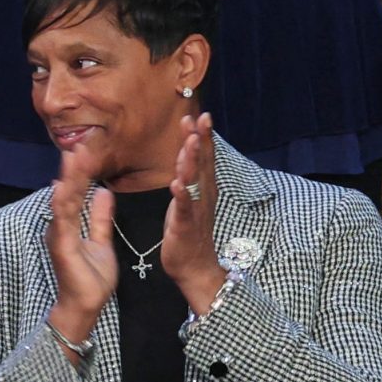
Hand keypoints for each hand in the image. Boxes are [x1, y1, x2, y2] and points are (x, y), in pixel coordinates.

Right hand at [45, 156, 115, 358]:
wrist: (86, 305)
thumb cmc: (91, 278)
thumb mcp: (102, 241)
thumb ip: (100, 218)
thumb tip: (104, 193)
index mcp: (70, 223)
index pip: (76, 191)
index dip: (81, 171)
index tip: (88, 149)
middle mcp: (60, 225)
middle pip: (67, 191)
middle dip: (74, 167)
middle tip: (80, 143)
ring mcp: (58, 234)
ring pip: (63, 200)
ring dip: (68, 178)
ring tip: (73, 155)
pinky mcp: (60, 245)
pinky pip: (62, 220)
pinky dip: (61, 202)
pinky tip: (62, 186)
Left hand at [159, 112, 227, 314]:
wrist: (194, 266)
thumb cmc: (188, 231)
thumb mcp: (188, 199)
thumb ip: (188, 177)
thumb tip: (186, 153)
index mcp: (202, 189)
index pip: (204, 158)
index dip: (202, 137)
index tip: (200, 115)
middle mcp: (202, 196)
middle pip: (203, 164)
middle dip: (201, 140)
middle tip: (200, 118)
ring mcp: (194, 210)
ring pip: (194, 182)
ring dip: (193, 161)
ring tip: (190, 142)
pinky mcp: (184, 226)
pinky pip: (183, 209)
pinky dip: (181, 196)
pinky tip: (177, 184)